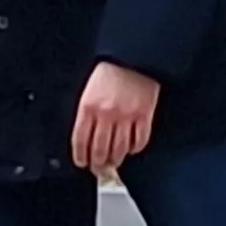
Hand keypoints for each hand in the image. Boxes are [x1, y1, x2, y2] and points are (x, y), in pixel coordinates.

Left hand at [72, 62, 161, 176]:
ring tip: (114, 163)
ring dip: (115, 160)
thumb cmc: (110, 72)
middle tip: (98, 169)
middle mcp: (106, 114)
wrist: (133, 57)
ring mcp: (126, 116)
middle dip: (98, 163)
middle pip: (100, 149)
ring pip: (119, 149)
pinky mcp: (144, 115)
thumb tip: (85, 138)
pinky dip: (135, 149)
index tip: (82, 163)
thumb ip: (87, 113)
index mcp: (88, 107)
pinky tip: (131, 150)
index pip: (81, 140)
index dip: (81, 156)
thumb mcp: (89, 91)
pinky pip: (139, 140)